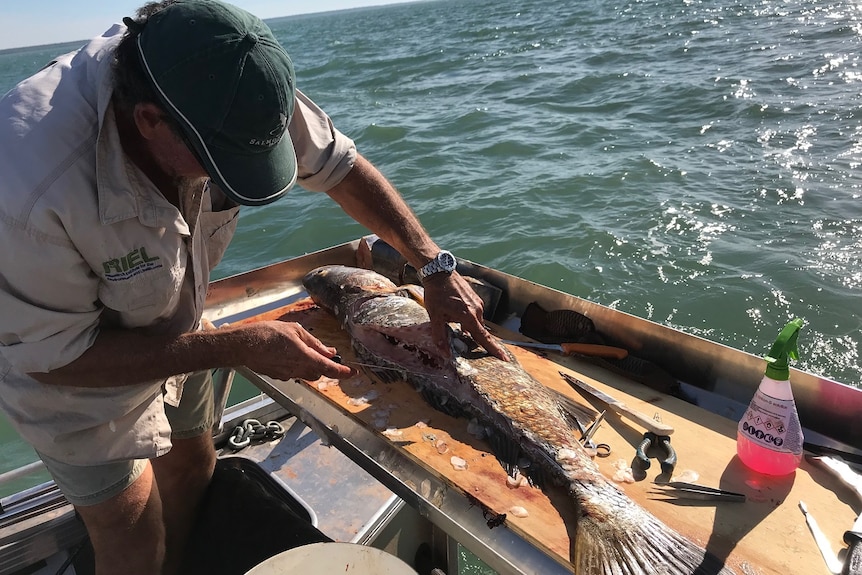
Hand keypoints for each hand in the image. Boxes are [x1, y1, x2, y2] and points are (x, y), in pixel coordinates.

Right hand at [231, 321, 355, 380]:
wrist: (243, 345)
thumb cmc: (267, 334)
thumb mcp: (295, 331)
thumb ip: (314, 343)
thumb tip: (330, 351)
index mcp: (305, 358)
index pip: (330, 369)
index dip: (344, 372)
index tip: (353, 373)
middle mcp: (297, 370)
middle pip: (320, 373)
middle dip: (325, 365)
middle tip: (325, 352)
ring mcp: (287, 375)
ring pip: (307, 374)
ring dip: (312, 366)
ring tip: (305, 350)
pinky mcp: (278, 376)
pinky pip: (294, 373)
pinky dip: (298, 366)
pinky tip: (289, 354)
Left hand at [422, 273, 507, 359]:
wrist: (439, 272)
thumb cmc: (436, 294)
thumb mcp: (434, 316)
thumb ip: (440, 336)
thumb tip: (445, 352)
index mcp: (469, 317)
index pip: (484, 338)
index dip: (494, 349)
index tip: (504, 358)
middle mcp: (477, 310)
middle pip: (480, 331)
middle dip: (478, 340)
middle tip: (473, 348)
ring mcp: (477, 303)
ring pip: (476, 322)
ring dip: (470, 328)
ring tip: (459, 330)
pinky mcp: (475, 297)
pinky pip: (475, 313)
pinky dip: (469, 319)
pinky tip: (458, 318)